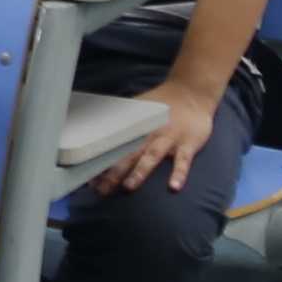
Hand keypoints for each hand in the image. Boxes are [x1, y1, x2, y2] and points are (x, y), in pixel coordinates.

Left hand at [100, 84, 221, 195]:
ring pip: (152, 156)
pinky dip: (179, 174)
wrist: (192, 92)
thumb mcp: (140, 107)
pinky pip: (183, 160)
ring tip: (128, 186)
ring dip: (140, 171)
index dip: (101, 161)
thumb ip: (122, 121)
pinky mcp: (189, 143)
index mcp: (136, 125)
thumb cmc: (162, 103)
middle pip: (129, 153)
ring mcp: (170, 138)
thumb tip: (97, 135)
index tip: (90, 178)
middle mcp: (150, 132)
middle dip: (114, 172)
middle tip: (101, 189)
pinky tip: (174, 187)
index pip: (114, 145)